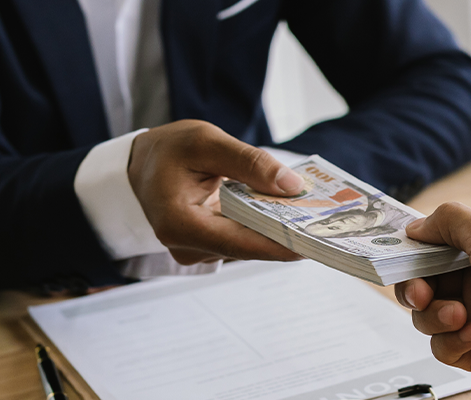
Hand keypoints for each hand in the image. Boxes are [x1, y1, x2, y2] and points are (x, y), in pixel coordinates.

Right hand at [128, 119, 303, 264]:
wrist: (143, 164)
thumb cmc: (169, 150)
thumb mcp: (207, 141)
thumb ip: (250, 163)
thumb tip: (292, 185)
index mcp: (179, 224)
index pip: (239, 242)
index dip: (279, 244)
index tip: (314, 243)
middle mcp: (188, 246)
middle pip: (248, 246)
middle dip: (286, 235)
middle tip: (327, 226)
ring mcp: (198, 250)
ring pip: (249, 244)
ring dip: (278, 230)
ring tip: (313, 215)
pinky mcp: (209, 246)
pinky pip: (244, 239)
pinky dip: (265, 226)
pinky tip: (289, 213)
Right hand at [394, 203, 470, 397]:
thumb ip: (449, 223)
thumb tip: (418, 224)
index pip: (430, 250)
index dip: (410, 255)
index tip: (394, 259)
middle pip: (422, 285)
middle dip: (414, 289)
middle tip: (422, 291)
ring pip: (427, 318)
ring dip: (436, 316)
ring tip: (461, 315)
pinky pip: (443, 348)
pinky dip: (453, 341)